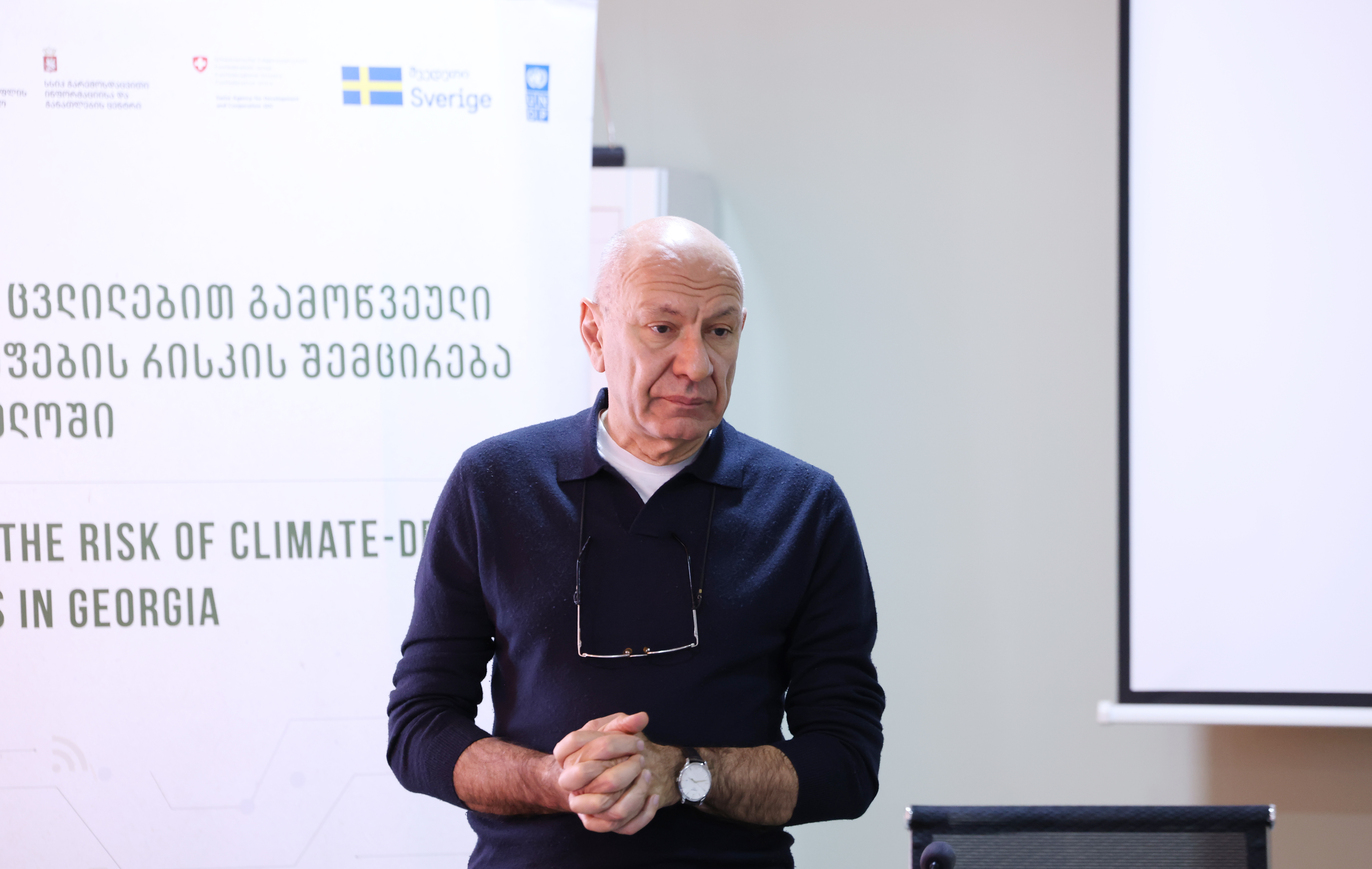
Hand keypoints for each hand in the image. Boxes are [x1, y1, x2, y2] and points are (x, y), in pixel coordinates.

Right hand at [552, 712, 679, 834]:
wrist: (585, 778)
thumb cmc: (598, 749)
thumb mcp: (606, 731)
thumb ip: (622, 724)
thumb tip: (642, 718)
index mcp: (565, 755)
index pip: (582, 745)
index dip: (617, 743)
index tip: (638, 742)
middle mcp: (568, 782)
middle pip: (594, 778)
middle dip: (624, 770)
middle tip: (641, 759)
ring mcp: (581, 806)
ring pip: (608, 808)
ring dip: (634, 793)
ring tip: (646, 775)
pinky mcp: (596, 823)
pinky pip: (620, 827)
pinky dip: (641, 814)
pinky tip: (652, 796)